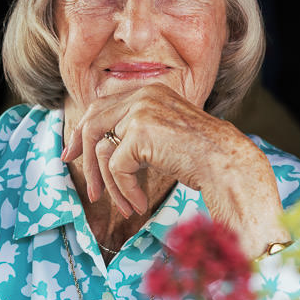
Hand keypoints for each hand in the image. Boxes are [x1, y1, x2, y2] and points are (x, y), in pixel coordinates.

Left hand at [63, 84, 286, 259]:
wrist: (227, 162)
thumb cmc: (203, 156)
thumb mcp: (166, 135)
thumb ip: (138, 131)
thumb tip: (105, 147)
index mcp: (149, 92)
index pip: (101, 106)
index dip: (82, 131)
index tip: (72, 153)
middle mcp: (142, 95)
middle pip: (92, 123)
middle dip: (84, 158)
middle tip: (89, 190)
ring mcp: (139, 111)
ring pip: (101, 150)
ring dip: (110, 186)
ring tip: (125, 207)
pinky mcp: (138, 132)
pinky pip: (115, 167)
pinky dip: (124, 191)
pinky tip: (139, 205)